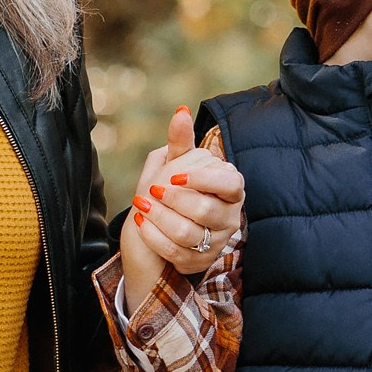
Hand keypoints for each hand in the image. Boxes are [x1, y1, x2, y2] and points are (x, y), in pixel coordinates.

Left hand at [121, 107, 246, 306]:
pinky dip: (153, 237)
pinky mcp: (200, 259)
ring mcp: (218, 240)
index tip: (174, 177)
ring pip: (188, 234)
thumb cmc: (179, 187)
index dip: (202, 180)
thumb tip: (181, 111)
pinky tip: (140, 222)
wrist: (168, 224)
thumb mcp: (179, 163)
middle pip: (205, 210)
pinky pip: (175, 252)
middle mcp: (230, 215)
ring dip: (159, 218)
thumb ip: (182, 140)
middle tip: (151, 190)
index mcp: (231, 188)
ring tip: (141, 205)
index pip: (228, 184)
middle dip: (173, 200)